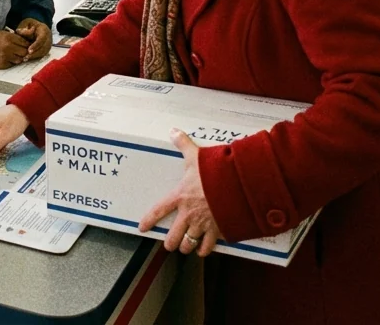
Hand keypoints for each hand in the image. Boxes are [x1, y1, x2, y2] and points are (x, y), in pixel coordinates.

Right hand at [0, 30, 28, 67]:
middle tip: (20, 51)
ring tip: (12, 56)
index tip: (25, 46)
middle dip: (24, 52)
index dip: (26, 44)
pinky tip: (6, 59)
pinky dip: (11, 62)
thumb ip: (12, 36)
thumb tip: (23, 39)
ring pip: (20, 59)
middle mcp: (9, 47)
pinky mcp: (3, 64)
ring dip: (18, 58)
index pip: (25, 42)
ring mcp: (6, 56)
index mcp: (9, 37)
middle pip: (25, 52)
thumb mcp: (0, 33)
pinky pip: (13, 64)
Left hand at [14, 18, 51, 60]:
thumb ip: (24, 28)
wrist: (37, 27)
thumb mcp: (27, 23)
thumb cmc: (31, 25)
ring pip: (43, 52)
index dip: (36, 45)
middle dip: (35, 53)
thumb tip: (19, 32)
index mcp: (44, 30)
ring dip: (34, 56)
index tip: (29, 50)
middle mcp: (48, 38)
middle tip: (25, 57)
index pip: (41, 39)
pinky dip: (35, 57)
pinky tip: (27, 59)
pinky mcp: (46, 50)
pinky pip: (41, 55)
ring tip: (25, 59)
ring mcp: (48, 45)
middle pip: (43, 47)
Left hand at [139, 129, 222, 255]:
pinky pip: (207, 247)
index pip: (159, 211)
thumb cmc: (214, 172)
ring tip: (185, 247)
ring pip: (187, 245)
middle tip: (170, 243)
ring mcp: (202, 225)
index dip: (149, 220)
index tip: (142, 228)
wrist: (237, 186)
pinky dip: (204, 250)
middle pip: (172, 238)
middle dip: (170, 242)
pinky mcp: (217, 231)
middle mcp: (188, 214)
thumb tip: (173, 130)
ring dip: (185, 247)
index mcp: (180, 197)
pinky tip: (203, 249)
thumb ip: (184, 144)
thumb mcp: (196, 156)